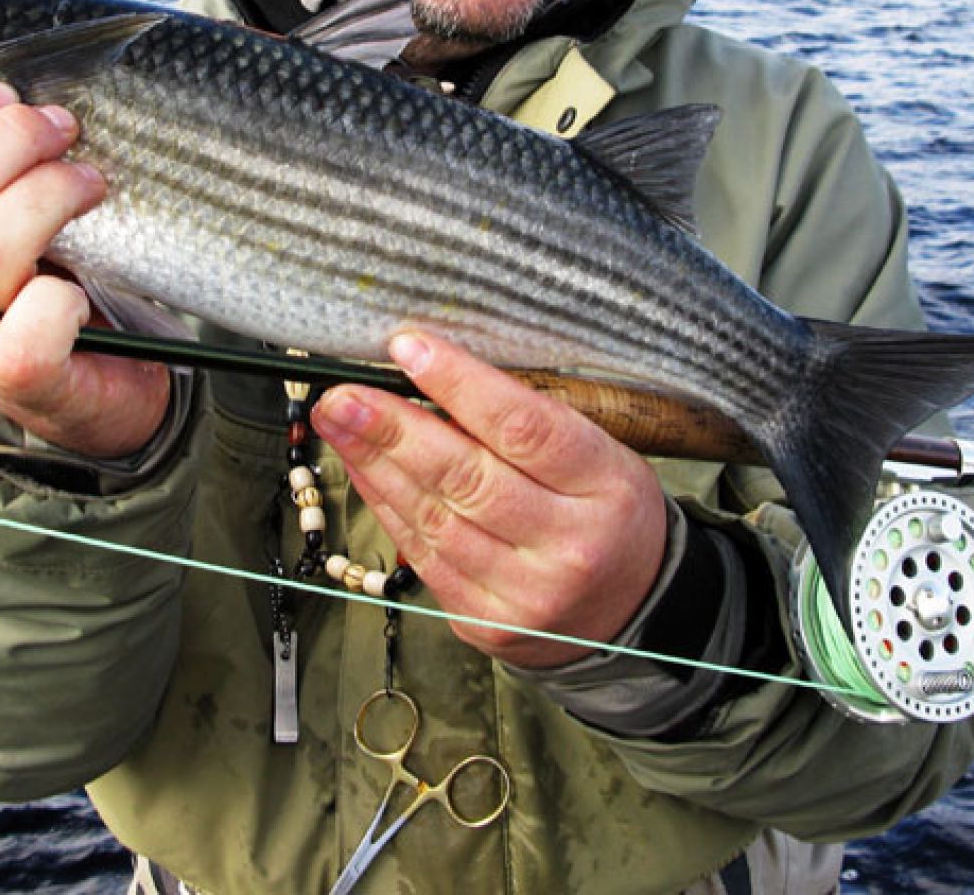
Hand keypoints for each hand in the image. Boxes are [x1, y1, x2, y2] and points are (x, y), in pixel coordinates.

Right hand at [0, 82, 169, 459]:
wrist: (106, 390)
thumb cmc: (66, 284)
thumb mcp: (22, 218)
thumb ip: (6, 168)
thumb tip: (26, 92)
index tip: (3, 95)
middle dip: (9, 145)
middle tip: (65, 129)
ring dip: (46, 198)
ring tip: (92, 183)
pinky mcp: (25, 384)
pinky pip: (25, 338)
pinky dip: (57, 303)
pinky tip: (82, 289)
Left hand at [311, 331, 668, 668]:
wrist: (635, 611)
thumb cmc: (607, 512)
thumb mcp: (599, 455)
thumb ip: (528, 423)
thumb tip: (433, 377)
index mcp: (606, 486)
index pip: (525, 427)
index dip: (460, 383)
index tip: (408, 347)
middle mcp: (569, 545)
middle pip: (468, 477)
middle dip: (394, 429)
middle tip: (343, 393)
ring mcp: (526, 593)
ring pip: (435, 519)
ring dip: (376, 465)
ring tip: (338, 422)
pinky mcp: (488, 624)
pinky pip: (424, 557)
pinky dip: (387, 507)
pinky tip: (363, 470)